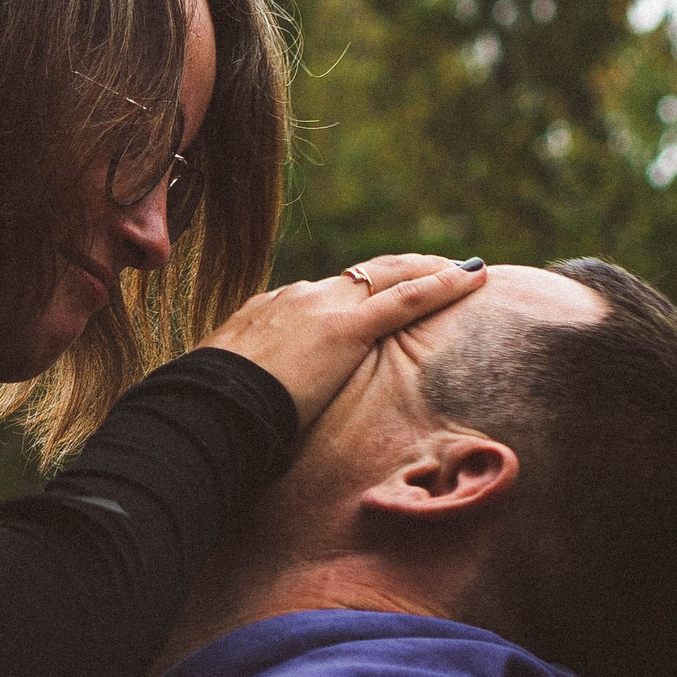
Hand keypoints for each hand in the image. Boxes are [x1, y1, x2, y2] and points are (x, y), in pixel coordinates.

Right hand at [199, 254, 486, 426]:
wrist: (206, 407)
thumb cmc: (209, 409)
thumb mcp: (227, 386)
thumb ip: (249, 382)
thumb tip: (252, 401)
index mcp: (269, 309)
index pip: (325, 292)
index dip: (359, 289)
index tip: (378, 290)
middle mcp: (298, 297)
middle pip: (361, 274)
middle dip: (401, 268)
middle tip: (436, 266)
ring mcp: (322, 307)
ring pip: (388, 275)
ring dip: (428, 269)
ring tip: (462, 269)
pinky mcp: (346, 328)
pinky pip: (405, 299)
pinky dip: (441, 284)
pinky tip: (470, 277)